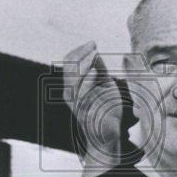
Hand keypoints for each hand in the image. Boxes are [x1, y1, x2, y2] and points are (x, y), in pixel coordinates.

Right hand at [61, 41, 123, 165]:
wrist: (107, 133)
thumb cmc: (105, 108)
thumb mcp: (103, 84)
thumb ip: (98, 69)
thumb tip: (95, 52)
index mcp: (72, 84)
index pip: (68, 62)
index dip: (79, 51)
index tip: (93, 43)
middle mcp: (70, 93)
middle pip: (68, 68)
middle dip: (81, 54)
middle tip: (94, 46)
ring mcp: (75, 103)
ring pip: (73, 79)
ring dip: (84, 64)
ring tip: (94, 54)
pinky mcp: (83, 112)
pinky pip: (81, 95)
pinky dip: (87, 82)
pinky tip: (94, 72)